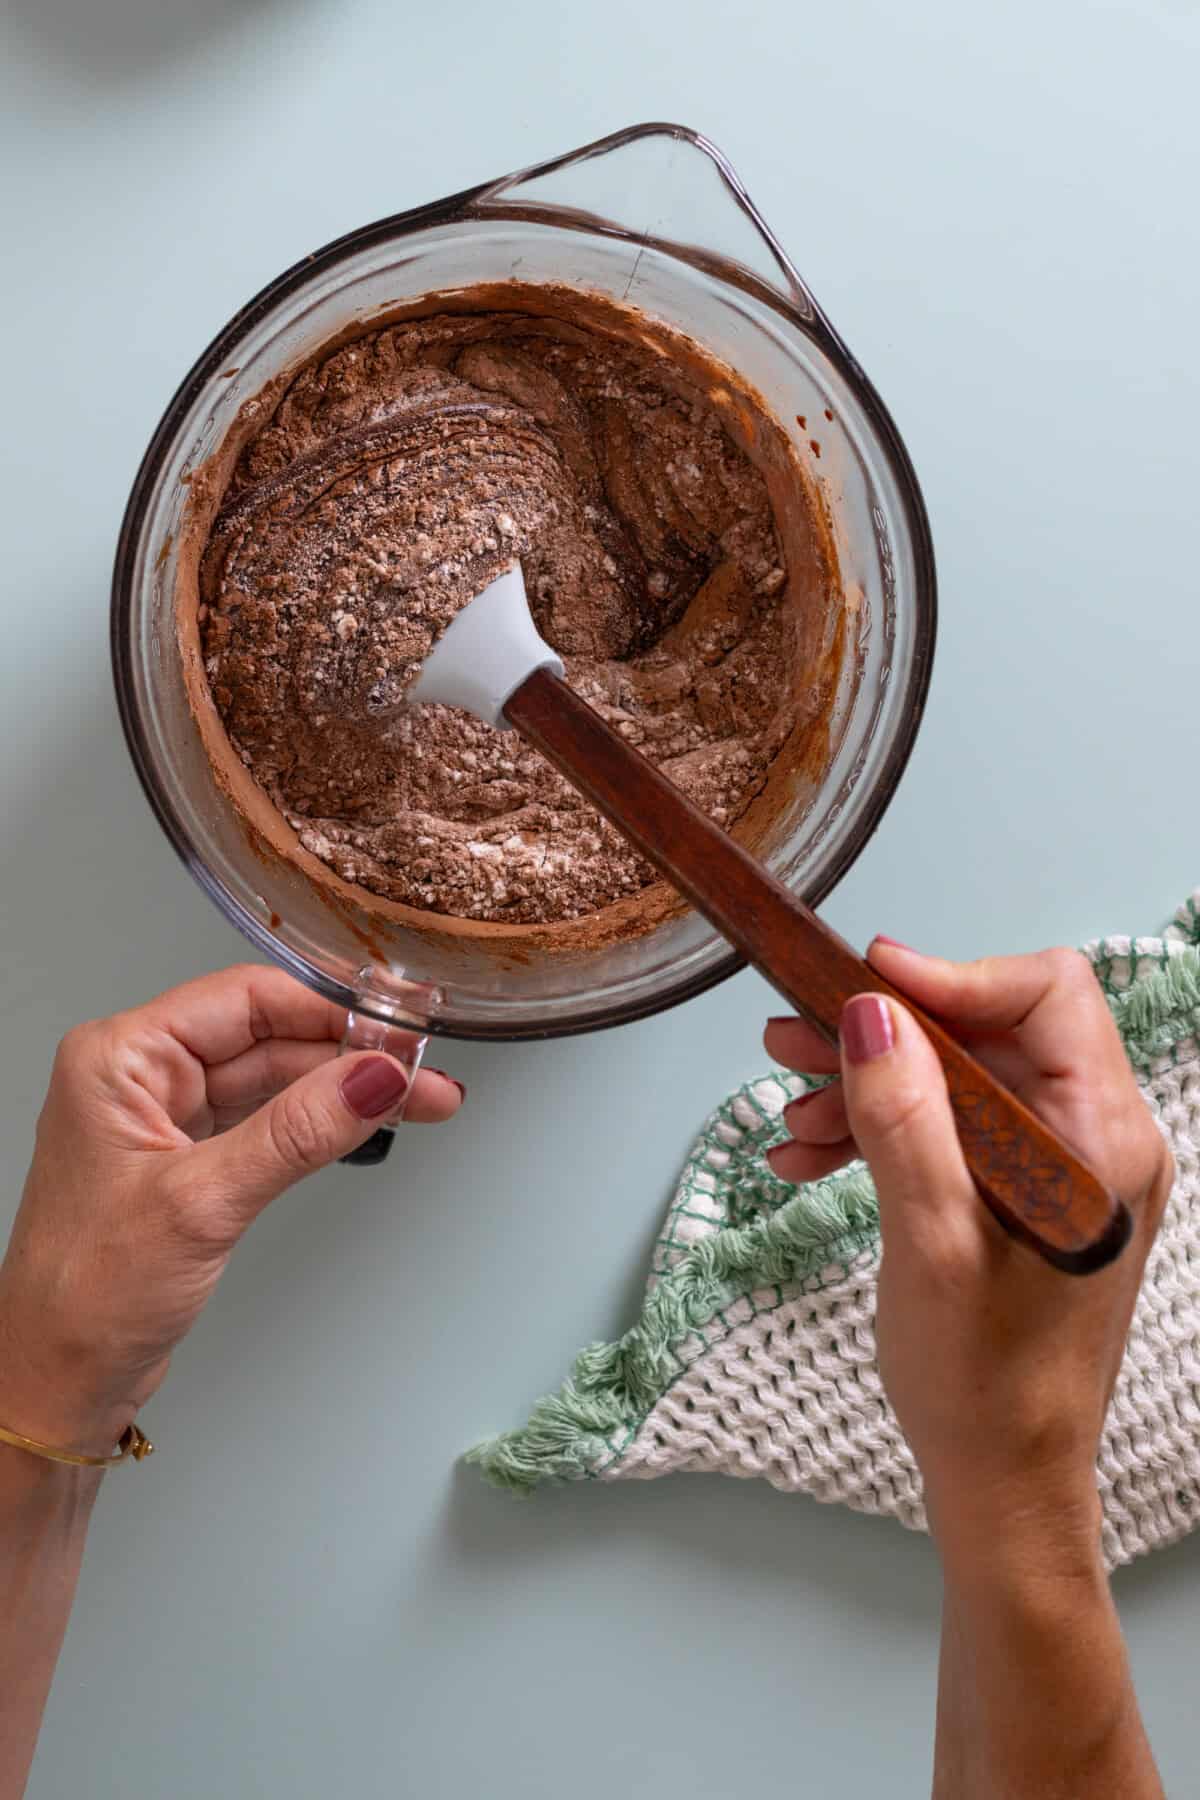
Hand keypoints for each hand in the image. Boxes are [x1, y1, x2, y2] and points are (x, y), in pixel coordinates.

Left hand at [0, 965, 462, 1457]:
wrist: (57, 1382)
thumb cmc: (82, 1297)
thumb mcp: (202, 1203)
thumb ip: (296, 1134)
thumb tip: (372, 1078)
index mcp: (120, 1058)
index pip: (244, 1000)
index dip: (329, 1010)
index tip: (395, 1029)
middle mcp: (141, 1076)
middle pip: (269, 1036)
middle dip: (351, 1055)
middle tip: (423, 1073)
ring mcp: (166, 1119)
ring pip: (275, 1079)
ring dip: (345, 1090)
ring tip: (419, 1098)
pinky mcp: (190, 1161)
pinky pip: (267, 1120)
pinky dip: (320, 1123)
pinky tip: (366, 1122)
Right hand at [764, 943, 1172, 1575]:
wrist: (1003, 1483)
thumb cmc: (985, 1386)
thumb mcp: (930, 1246)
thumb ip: (903, 1120)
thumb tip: (871, 1014)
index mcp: (1101, 1142)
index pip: (1048, 995)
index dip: (952, 975)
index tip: (864, 984)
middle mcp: (1094, 1141)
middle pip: (991, 1031)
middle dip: (887, 1034)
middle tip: (791, 1038)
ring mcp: (1058, 1168)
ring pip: (960, 1077)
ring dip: (869, 1085)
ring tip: (788, 1111)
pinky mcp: (1022, 1194)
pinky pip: (950, 1128)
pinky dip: (882, 1130)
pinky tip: (809, 1156)